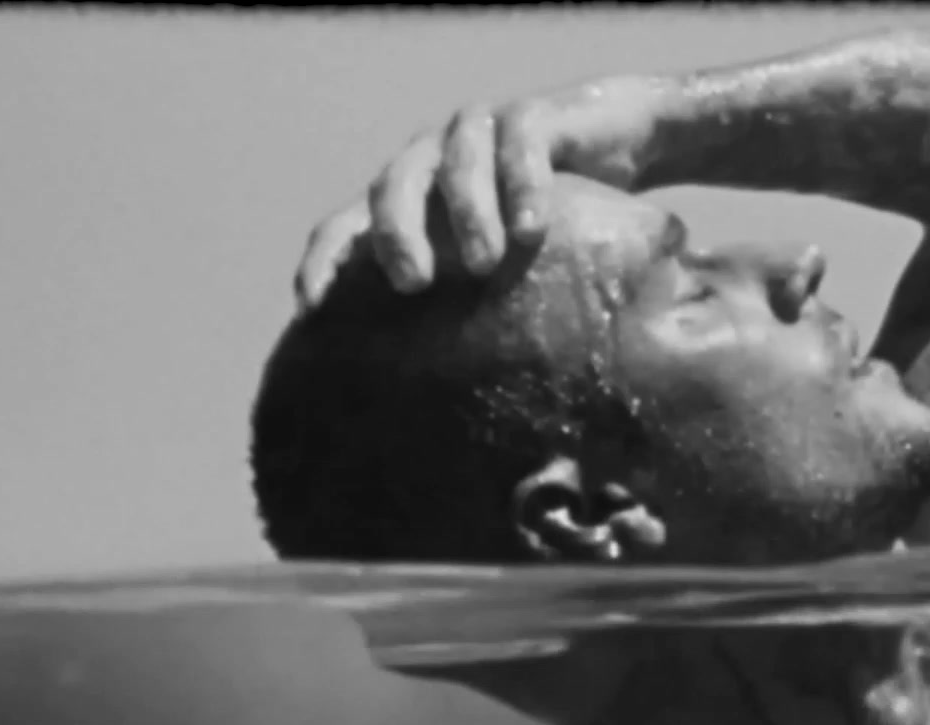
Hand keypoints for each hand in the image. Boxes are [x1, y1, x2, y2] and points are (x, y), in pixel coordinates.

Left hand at [293, 80, 662, 311]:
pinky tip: (533, 229)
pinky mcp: (532, 116)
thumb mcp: (506, 265)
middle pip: (392, 187)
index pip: (346, 226)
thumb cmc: (552, 223)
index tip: (313, 309)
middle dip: (395, 234)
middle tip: (414, 282)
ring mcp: (479, 131)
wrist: (615, 139)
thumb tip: (452, 403)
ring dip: (465, 210)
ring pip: (455, 162)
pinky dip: (523, 184)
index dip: (323, 262)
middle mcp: (434, 161)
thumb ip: (474, 306)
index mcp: (411, 201)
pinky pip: (519, 143)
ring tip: (486, 261)